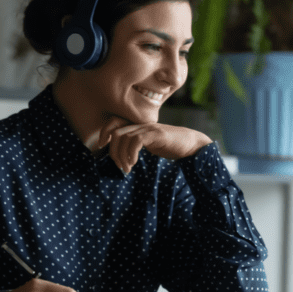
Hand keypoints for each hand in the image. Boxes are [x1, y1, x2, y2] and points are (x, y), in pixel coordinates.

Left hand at [98, 117, 212, 173]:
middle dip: (113, 152)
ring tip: (127, 168)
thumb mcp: (150, 144)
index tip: (101, 146)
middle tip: (120, 166)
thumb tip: (122, 156)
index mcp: (138, 126)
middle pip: (115, 133)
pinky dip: (131, 153)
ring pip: (123, 137)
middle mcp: (141, 125)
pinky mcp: (156, 134)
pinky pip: (136, 140)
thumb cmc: (170, 146)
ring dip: (121, 156)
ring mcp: (149, 128)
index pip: (114, 123)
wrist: (191, 143)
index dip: (104, 132)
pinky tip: (134, 163)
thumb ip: (137, 145)